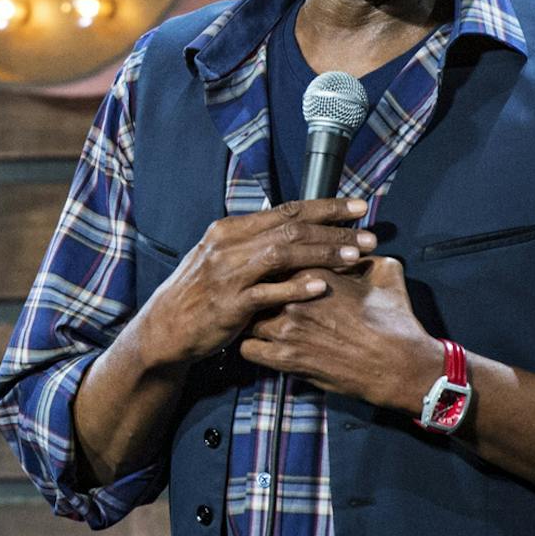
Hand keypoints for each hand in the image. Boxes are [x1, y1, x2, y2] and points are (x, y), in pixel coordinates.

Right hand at [140, 198, 376, 367]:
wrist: (166, 328)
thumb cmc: (202, 293)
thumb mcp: (222, 257)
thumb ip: (255, 241)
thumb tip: (295, 226)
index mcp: (231, 229)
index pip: (287, 210)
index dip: (326, 207)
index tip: (358, 207)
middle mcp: (229, 245)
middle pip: (291, 229)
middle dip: (334, 231)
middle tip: (368, 236)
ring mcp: (228, 274)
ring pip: (283, 254)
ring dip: (322, 254)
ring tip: (354, 256)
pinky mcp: (229, 304)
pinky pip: (268, 293)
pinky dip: (295, 288)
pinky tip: (321, 287)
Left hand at [236, 256, 440, 412]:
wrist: (399, 366)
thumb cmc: (394, 322)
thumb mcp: (387, 272)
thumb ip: (366, 255)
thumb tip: (358, 248)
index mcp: (315, 270)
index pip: (280, 258)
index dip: (278, 265)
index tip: (280, 270)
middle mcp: (295, 297)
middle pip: (258, 285)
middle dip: (261, 289)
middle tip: (266, 294)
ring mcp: (287, 330)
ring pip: (249, 317)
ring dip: (254, 317)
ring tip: (262, 319)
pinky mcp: (286, 360)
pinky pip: (248, 349)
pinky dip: (253, 346)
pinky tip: (264, 344)